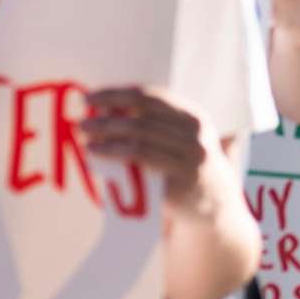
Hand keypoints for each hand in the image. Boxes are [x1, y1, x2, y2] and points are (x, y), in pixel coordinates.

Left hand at [80, 86, 222, 211]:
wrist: (216, 203)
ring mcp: (189, 161)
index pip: (150, 97)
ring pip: (140, 144)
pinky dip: (116, 161)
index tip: (90, 97)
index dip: (117, 95)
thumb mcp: (183, 137)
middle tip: (82, 122)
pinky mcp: (179, 185)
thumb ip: (155, 123)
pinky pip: (141, 170)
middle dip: (107, 119)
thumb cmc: (188, 163)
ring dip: (108, 140)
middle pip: (142, 120)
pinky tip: (99, 159)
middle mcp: (194, 135)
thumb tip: (107, 109)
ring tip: (86, 140)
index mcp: (193, 115)